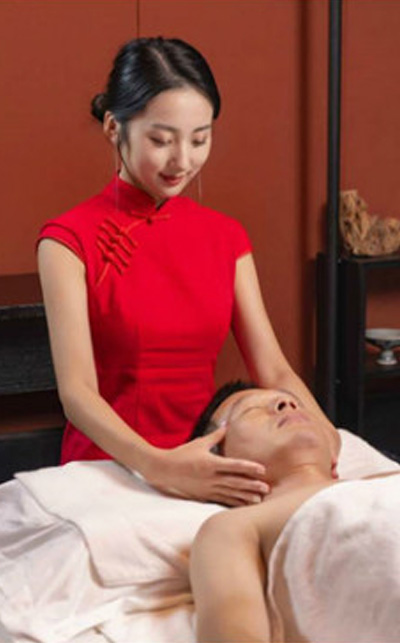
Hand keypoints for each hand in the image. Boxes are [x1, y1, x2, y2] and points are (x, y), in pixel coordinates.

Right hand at [141, 426, 269, 506]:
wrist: (164, 470)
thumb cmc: (182, 454)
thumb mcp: (199, 443)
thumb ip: (215, 436)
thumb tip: (227, 425)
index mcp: (211, 463)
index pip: (234, 465)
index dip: (249, 467)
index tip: (262, 469)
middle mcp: (210, 477)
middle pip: (235, 482)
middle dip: (252, 485)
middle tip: (266, 488)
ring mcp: (207, 489)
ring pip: (230, 494)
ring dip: (245, 497)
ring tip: (259, 500)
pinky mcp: (203, 496)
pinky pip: (221, 501)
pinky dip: (233, 503)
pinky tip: (243, 505)